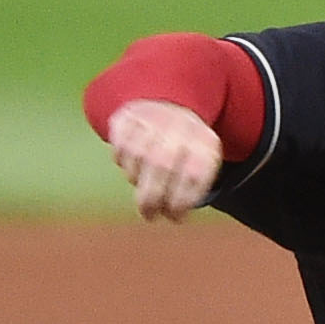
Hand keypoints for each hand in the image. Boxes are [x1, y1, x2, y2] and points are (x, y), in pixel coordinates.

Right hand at [107, 100, 222, 222]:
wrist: (169, 105)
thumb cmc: (187, 151)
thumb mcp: (202, 166)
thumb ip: (192, 193)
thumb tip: (173, 218)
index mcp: (205, 141)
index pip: (195, 174)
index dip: (181, 201)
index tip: (174, 217)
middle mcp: (180, 126)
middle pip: (162, 165)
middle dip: (152, 199)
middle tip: (149, 215)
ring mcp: (152, 118)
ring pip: (137, 158)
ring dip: (137, 179)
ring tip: (144, 182)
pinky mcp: (127, 117)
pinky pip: (119, 149)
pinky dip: (122, 162)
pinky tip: (133, 164)